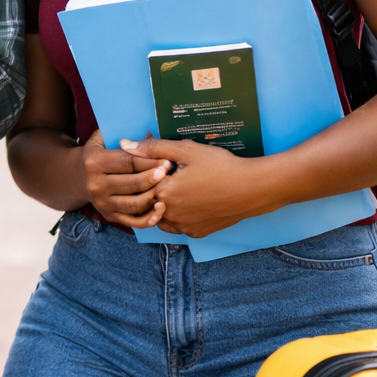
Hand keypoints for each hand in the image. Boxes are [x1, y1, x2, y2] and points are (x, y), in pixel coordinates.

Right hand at [82, 129, 171, 228]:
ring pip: (134, 204)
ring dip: (154, 197)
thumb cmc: (98, 153)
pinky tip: (161, 210)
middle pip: (132, 183)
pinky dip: (148, 219)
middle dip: (154, 178)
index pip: (127, 162)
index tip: (166, 160)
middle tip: (170, 172)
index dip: (149, 161)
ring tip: (169, 190)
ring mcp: (102, 202)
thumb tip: (150, 135)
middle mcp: (96, 184)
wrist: (79, 177)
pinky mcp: (109, 215)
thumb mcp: (102, 139)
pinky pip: (132, 221)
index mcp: (94, 162)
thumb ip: (123, 135)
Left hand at [121, 136, 264, 236]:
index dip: (147, 171)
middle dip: (154, 187)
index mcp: (164, 192)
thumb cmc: (220, 166)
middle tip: (171, 174)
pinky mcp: (197, 232)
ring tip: (176, 187)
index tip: (162, 163)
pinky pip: (177, 226)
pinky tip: (187, 201)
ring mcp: (184, 226)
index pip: (140, 183)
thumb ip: (153, 148)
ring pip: (160, 216)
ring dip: (162, 204)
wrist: (252, 188)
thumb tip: (125, 144)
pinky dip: (176, 215)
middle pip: (149, 201)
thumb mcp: (186, 150)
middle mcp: (170, 214)